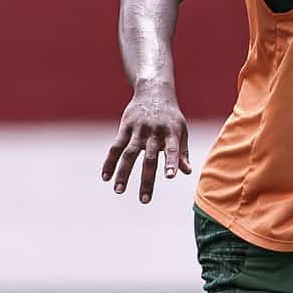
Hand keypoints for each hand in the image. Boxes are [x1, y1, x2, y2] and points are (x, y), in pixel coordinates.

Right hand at [102, 82, 190, 204]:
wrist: (153, 91)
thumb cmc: (171, 117)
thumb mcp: (181, 131)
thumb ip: (182, 152)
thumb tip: (187, 172)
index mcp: (171, 132)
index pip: (172, 149)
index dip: (171, 162)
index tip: (170, 177)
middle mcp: (154, 131)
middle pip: (149, 158)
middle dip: (146, 179)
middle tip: (144, 200)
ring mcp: (138, 130)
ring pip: (129, 154)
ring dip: (123, 173)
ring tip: (119, 190)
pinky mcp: (125, 128)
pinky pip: (115, 147)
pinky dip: (110, 162)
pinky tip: (106, 177)